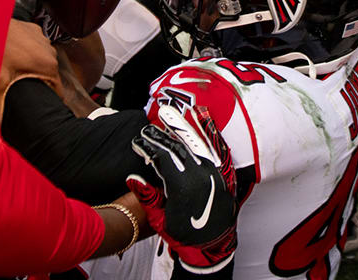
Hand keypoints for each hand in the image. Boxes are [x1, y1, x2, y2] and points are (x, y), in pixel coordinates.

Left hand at [0, 20, 61, 122]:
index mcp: (47, 65)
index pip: (58, 90)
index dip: (49, 99)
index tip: (40, 103)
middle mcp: (48, 50)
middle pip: (49, 74)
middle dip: (38, 82)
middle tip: (20, 87)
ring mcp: (41, 37)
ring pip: (42, 58)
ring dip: (32, 66)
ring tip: (14, 70)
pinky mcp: (32, 29)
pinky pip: (34, 46)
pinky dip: (26, 51)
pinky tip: (11, 55)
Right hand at [127, 105, 237, 273]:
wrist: (212, 246)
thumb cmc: (184, 235)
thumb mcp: (159, 220)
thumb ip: (148, 197)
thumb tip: (133, 177)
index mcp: (182, 187)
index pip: (161, 158)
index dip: (148, 147)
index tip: (138, 141)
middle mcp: (200, 176)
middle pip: (177, 147)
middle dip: (161, 134)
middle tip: (149, 125)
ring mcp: (214, 172)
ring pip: (198, 142)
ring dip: (185, 124)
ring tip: (174, 111)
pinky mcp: (224, 173)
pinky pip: (218, 147)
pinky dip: (211, 131)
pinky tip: (206, 117)